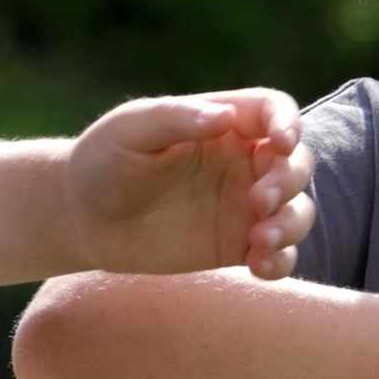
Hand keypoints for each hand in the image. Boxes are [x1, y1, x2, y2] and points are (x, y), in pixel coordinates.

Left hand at [63, 90, 313, 281]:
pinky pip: (278, 254)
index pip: (274, 111)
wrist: (81, 219)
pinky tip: (258, 266)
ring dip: (292, 224)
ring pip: (296, 210)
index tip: (280, 143)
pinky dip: (281, 260)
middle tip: (258, 201)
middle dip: (288, 181)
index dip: (287, 123)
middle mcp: (242, 162)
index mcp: (224, 123)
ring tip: (261, 241)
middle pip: (296, 164)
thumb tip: (224, 116)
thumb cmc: (103, 161)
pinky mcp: (236, 245)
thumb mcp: (130, 130)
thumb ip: (174, 118)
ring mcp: (243, 206)